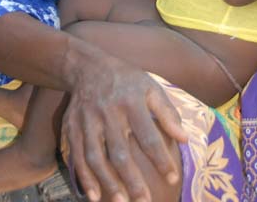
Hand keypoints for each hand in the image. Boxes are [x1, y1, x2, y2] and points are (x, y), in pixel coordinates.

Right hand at [62, 53, 186, 201]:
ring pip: (96, 157)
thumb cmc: (126, 80)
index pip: (148, 134)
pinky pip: (77, 157)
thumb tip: (184, 139)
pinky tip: (94, 196)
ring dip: (108, 182)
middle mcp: (108, 112)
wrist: (87, 67)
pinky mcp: (72, 128)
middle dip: (132, 179)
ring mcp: (87, 121)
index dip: (160, 158)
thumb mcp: (150, 87)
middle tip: (145, 201)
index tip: (172, 177)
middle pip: (120, 151)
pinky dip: (84, 178)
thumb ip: (167, 112)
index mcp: (131, 101)